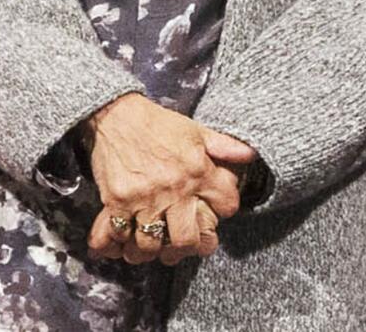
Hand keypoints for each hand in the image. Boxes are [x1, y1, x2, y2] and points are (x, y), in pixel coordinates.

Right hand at [81, 93, 254, 262]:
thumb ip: (224, 146)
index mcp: (198, 170)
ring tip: (149, 244)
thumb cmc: (157, 123)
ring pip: (149, 245)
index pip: (226, 205)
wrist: (116, 114)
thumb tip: (250, 155)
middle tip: (179, 244)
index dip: (223, 211)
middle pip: (186, 240)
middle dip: (185, 247)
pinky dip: (115, 244)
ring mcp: (144, 197)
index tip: (212, 212)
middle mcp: (173, 188)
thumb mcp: (195, 131)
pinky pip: (115, 234)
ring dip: (148, 250)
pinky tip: (120, 244)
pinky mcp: (116, 200)